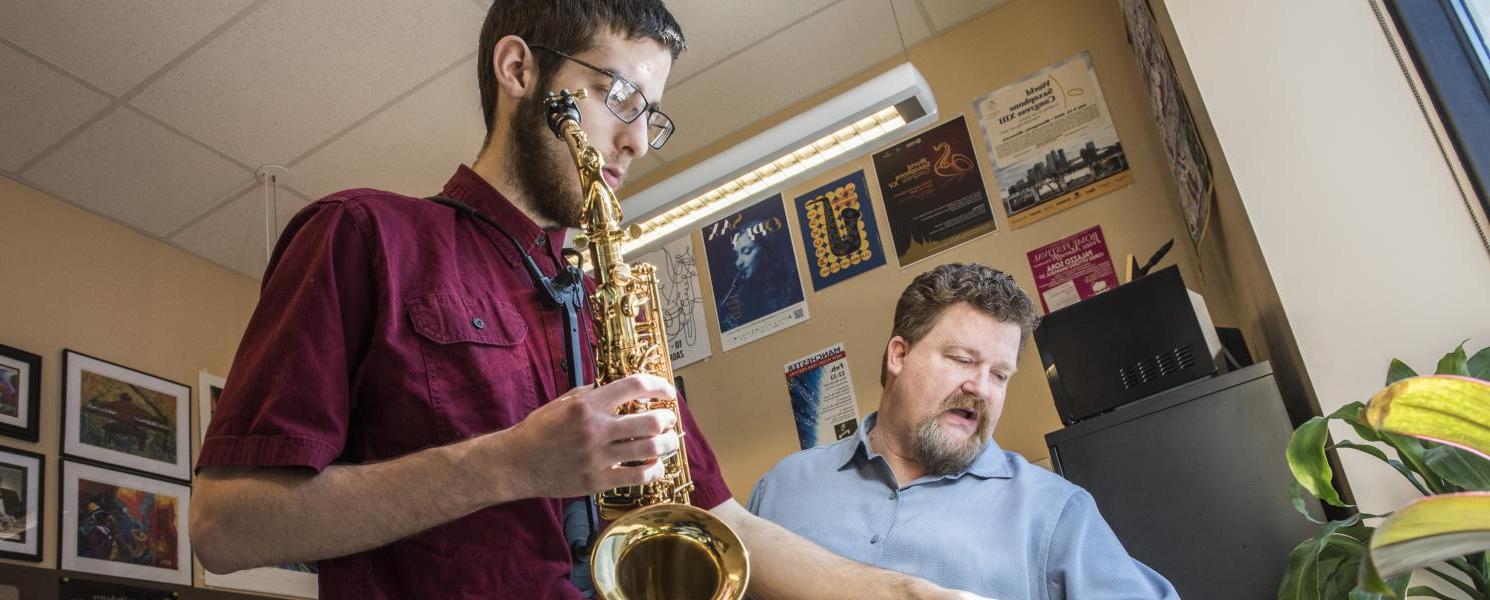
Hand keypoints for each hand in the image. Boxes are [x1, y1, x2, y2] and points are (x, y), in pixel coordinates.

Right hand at [493, 373, 679, 499]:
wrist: (516, 463)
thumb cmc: (539, 430)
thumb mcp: (563, 401)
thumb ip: (592, 392)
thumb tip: (618, 387)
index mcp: (588, 404)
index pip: (635, 385)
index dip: (659, 386)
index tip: (668, 392)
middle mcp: (595, 429)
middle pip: (650, 422)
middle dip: (668, 420)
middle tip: (670, 420)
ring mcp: (597, 457)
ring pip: (649, 450)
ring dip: (668, 445)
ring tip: (671, 442)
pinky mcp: (596, 481)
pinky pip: (637, 477)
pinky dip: (654, 471)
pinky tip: (656, 466)